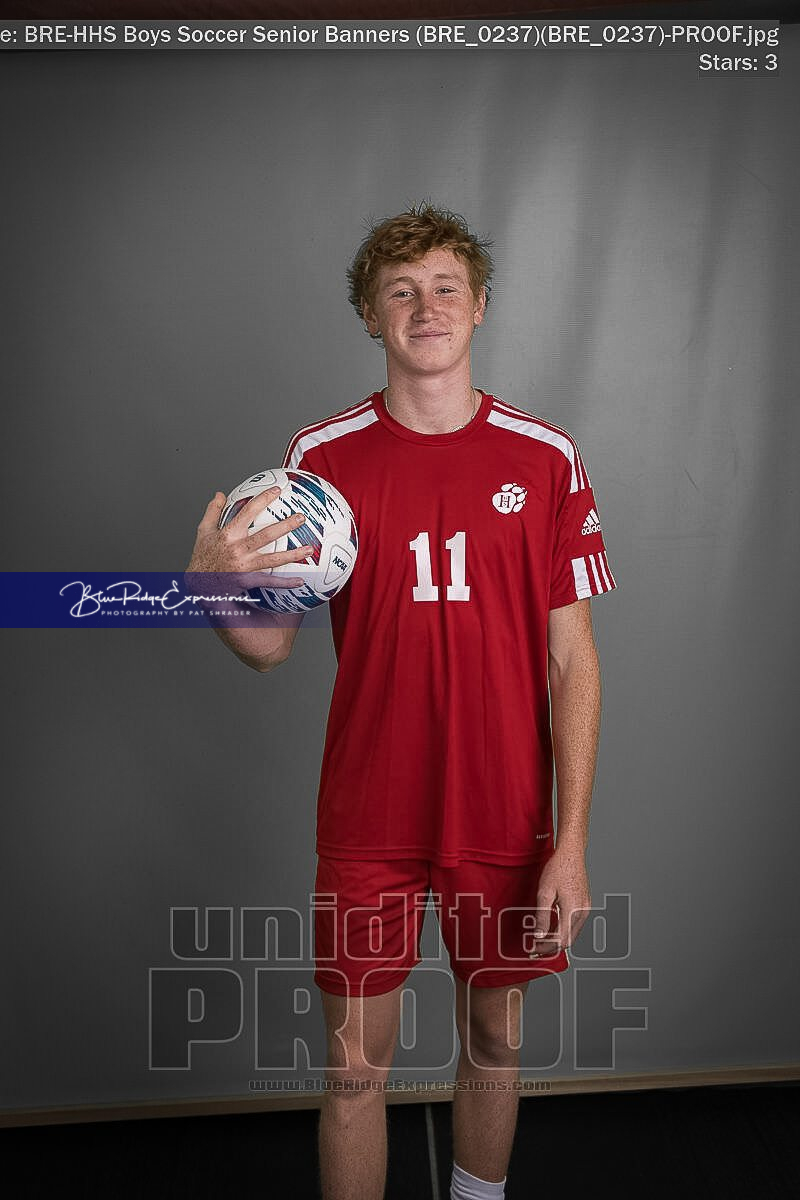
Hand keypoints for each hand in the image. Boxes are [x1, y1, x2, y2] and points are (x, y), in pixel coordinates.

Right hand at [185, 486, 309, 592]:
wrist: (198, 584)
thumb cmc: (202, 557)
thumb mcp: (203, 532)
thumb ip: (213, 512)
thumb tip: (220, 494)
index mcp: (228, 534)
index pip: (248, 512)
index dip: (263, 499)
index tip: (277, 490)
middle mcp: (238, 549)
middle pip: (266, 535)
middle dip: (286, 526)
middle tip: (301, 518)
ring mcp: (244, 566)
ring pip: (272, 559)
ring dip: (292, 554)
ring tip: (308, 549)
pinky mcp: (247, 580)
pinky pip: (269, 582)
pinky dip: (285, 583)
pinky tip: (300, 581)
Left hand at [529, 846, 591, 958]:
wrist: (571, 853)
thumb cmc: (558, 868)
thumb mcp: (544, 893)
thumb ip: (542, 916)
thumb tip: (539, 935)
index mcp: (573, 911)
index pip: (560, 940)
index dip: (546, 948)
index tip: (533, 949)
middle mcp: (582, 912)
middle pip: (568, 941)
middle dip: (552, 947)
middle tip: (536, 948)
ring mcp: (586, 908)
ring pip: (573, 933)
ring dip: (558, 939)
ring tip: (542, 940)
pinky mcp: (585, 904)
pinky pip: (575, 924)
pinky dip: (564, 930)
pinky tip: (553, 927)